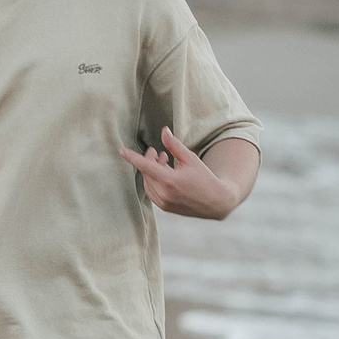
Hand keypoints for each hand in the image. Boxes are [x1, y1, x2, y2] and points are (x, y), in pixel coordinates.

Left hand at [119, 130, 238, 218]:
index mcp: (170, 180)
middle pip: (146, 173)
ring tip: (162, 161)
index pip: (145, 166)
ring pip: (147, 183)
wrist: (216, 202)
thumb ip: (174, 145)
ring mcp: (163, 202)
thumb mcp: (190, 159)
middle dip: (148, 160)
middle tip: (156, 152)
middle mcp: (164, 193)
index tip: (121, 150)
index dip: (132, 157)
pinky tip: (163, 173)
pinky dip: (153, 181)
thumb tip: (164, 131)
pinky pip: (151, 192)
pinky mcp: (164, 208)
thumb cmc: (205, 177)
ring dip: (150, 171)